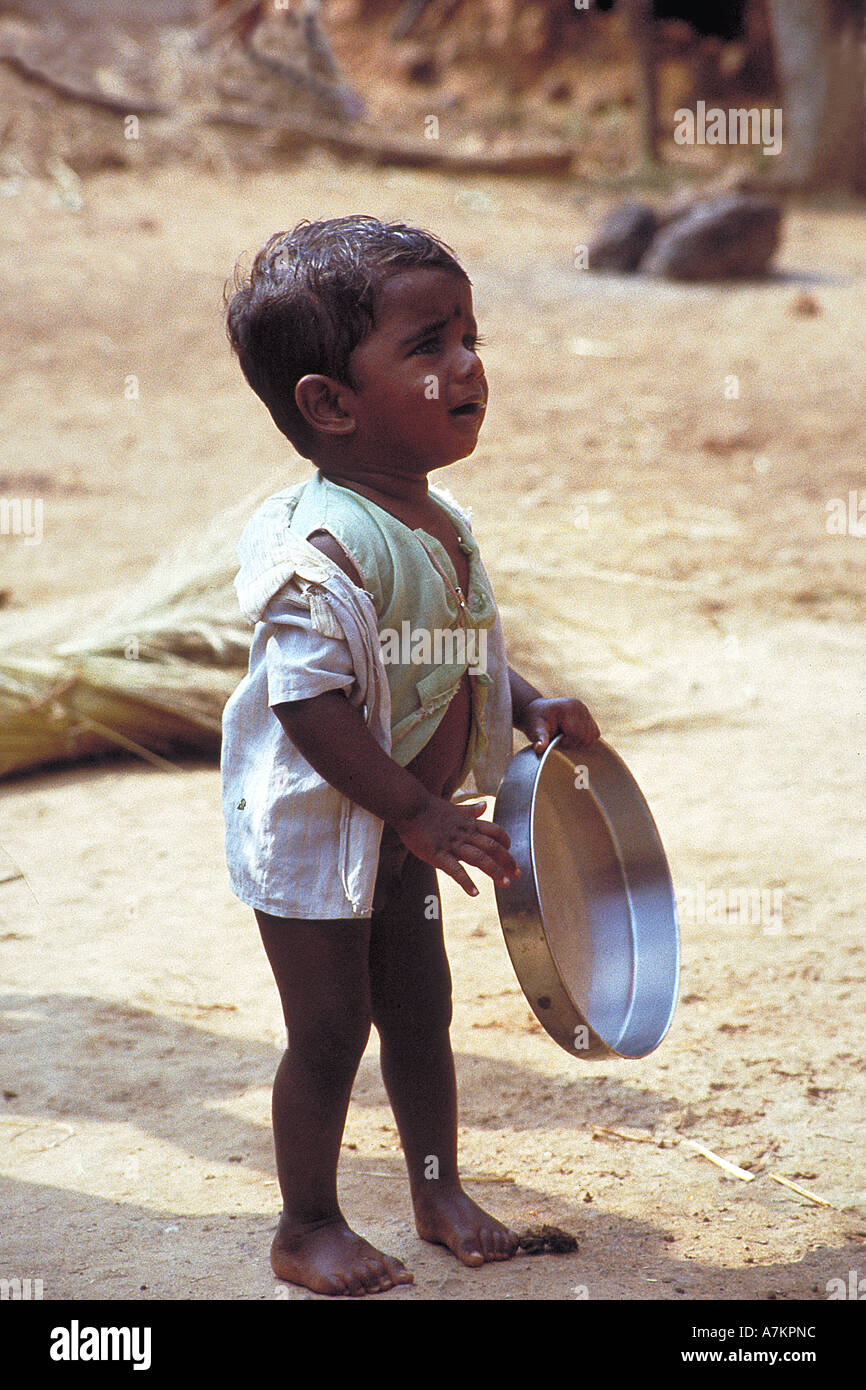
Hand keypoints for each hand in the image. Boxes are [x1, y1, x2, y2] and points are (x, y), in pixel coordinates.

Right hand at [393, 796, 520, 896]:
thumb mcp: (454, 808)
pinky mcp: (437, 854)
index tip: (511, 852)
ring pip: (479, 858)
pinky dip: (466, 881)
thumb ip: (470, 810)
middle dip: (507, 861)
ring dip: (494, 871)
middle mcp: (464, 834)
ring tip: (505, 884)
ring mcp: (451, 844)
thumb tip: (484, 805)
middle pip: (492, 847)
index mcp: (468, 824)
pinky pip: (455, 869)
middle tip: (517, 874)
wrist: (409, 806)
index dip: (506, 842)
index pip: (494, 832)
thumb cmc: (429, 808)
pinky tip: (474, 892)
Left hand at [517, 697, 599, 756]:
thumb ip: (540, 738)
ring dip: (579, 741)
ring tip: (565, 737)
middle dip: (572, 742)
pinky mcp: (588, 716)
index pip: (576, 734)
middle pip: (586, 736)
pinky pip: (595, 733)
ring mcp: (585, 710)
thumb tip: (539, 748)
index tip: (555, 739)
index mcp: (568, 707)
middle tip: (559, 739)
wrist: (538, 711)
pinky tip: (572, 736)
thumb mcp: (535, 729)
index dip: (566, 742)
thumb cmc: (536, 721)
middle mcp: (580, 706)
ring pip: (592, 736)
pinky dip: (585, 738)